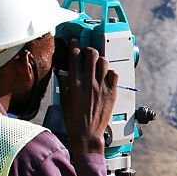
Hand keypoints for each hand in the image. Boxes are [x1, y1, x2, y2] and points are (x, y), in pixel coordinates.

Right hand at [60, 39, 118, 155]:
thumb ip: (64, 83)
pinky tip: (106, 75)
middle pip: (92, 55)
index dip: (75, 45)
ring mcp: (102, 87)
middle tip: (87, 52)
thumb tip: (62, 71)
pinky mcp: (112, 93)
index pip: (75, 56)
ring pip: (104, 62)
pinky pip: (114, 74)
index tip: (74, 42)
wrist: (87, 133)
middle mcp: (89, 82)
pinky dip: (110, 72)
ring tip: (97, 63)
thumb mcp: (64, 99)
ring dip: (100, 60)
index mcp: (75, 83)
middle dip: (89, 50)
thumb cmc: (74, 119)